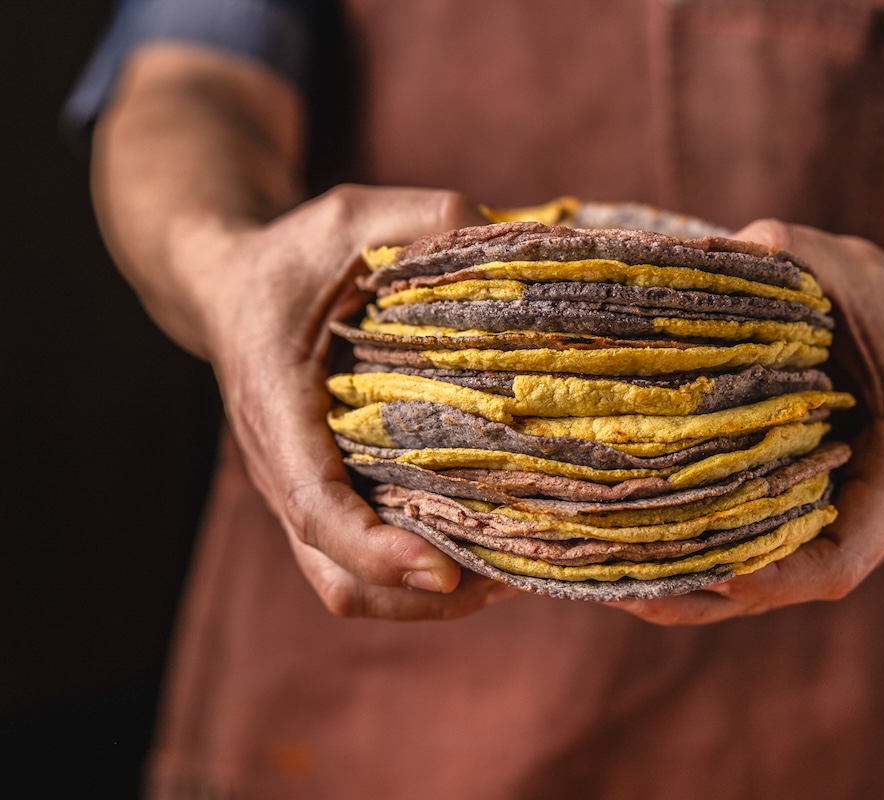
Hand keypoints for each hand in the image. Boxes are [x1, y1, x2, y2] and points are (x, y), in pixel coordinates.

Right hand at [178, 184, 516, 618]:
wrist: (230, 284)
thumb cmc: (295, 253)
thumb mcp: (354, 217)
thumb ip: (427, 221)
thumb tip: (520, 247)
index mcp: (276, 406)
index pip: (316, 506)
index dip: (377, 549)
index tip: (443, 570)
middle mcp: (280, 465)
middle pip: (337, 576)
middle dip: (418, 597)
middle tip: (507, 578)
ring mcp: (298, 489)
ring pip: (347, 584)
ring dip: (422, 599)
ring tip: (507, 577)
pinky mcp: (322, 492)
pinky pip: (359, 561)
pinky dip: (415, 574)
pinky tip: (481, 548)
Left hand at [608, 220, 883, 624]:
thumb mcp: (846, 266)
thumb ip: (782, 258)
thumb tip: (691, 262)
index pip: (843, 556)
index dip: (773, 576)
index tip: (706, 567)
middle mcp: (875, 513)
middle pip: (789, 585)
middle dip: (706, 590)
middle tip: (621, 585)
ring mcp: (844, 521)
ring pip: (768, 583)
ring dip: (693, 589)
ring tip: (611, 584)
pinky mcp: (814, 513)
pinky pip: (760, 552)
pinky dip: (703, 560)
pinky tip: (637, 556)